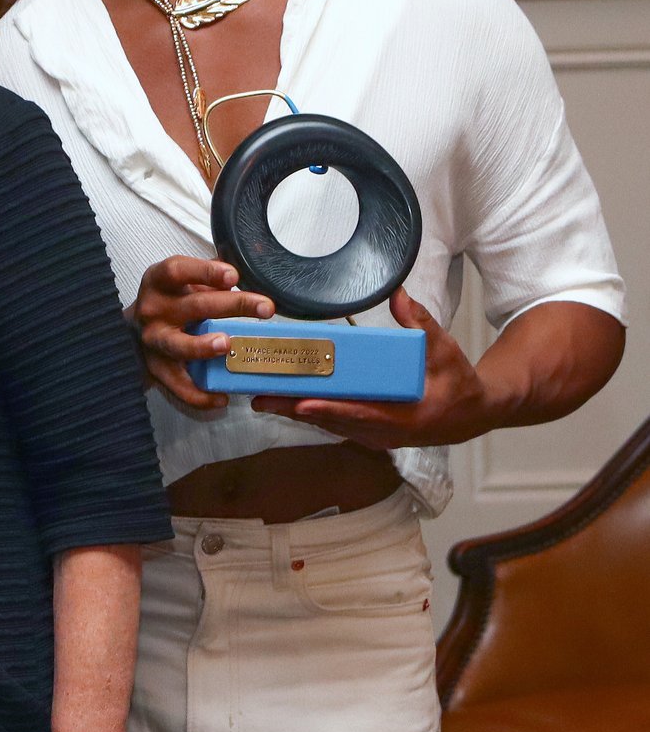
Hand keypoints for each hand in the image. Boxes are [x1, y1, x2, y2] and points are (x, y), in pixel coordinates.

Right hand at [130, 256, 275, 409]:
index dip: (205, 272)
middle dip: (231, 306)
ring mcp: (153, 342)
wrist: (131, 334)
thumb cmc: (169, 303)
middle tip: (265, 308)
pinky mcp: (156, 370)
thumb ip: (208, 278)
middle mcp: (153, 311)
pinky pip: (177, 385)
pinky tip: (221, 398)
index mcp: (159, 283)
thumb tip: (242, 277)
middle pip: (192, 306)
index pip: (177, 271)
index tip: (233, 276)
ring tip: (226, 345)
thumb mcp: (182, 283)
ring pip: (177, 345)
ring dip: (201, 346)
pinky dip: (199, 394)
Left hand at [258, 289, 495, 448]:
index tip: (301, 403)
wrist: (471, 413)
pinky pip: (334, 424)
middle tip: (260, 396)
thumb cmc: (457, 382)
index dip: (330, 409)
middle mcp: (385, 432)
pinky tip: (284, 402)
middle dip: (295, 409)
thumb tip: (399, 295)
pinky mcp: (368, 432)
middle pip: (333, 420)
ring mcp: (374, 435)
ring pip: (329, 424)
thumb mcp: (444, 350)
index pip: (361, 413)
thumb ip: (420, 324)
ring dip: (295, 412)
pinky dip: (309, 413)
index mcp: (405, 417)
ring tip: (260, 397)